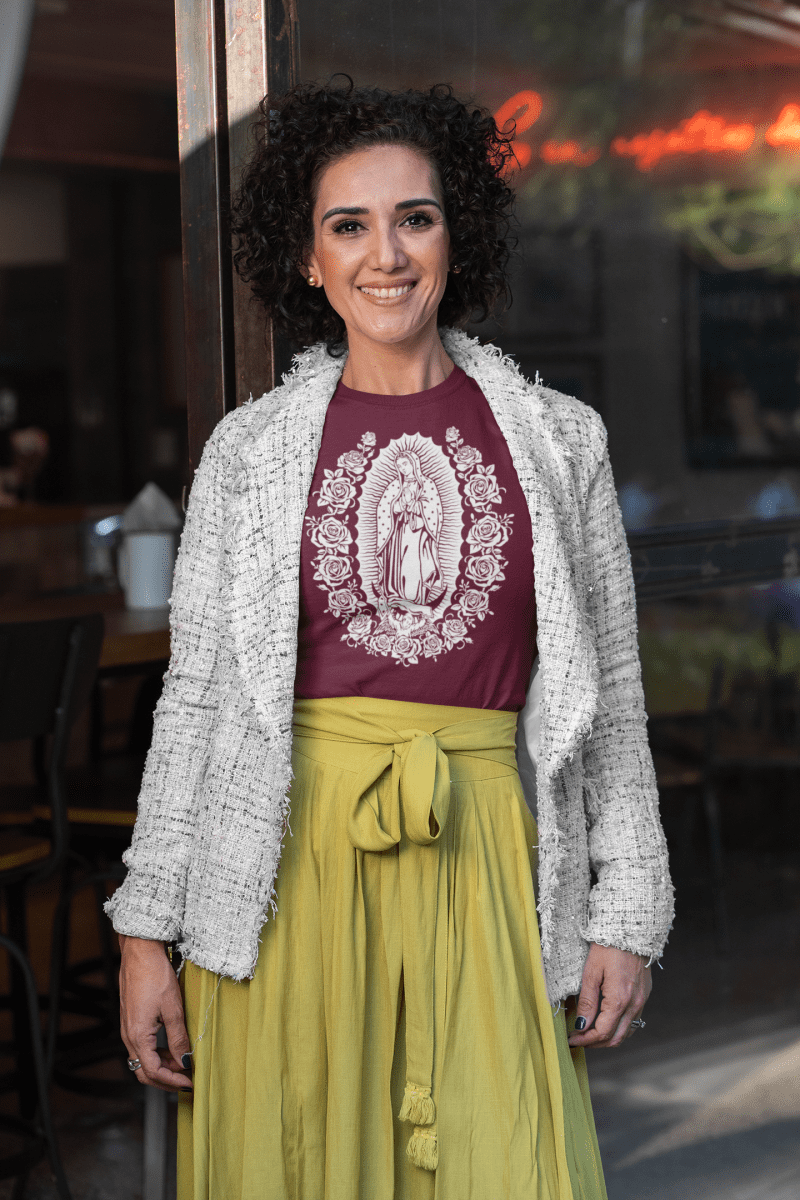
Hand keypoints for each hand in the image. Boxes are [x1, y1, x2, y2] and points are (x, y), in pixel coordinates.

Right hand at [119, 935, 192, 1091]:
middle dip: (165, 1080)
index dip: (172, 1081)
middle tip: (185, 1082)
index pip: (153, 1072)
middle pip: (143, 1071)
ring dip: (161, 1066)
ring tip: (182, 1065)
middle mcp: (128, 1035)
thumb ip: (179, 1038)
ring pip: (142, 1059)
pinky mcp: (131, 1019)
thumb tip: (184, 1061)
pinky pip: (142, 1045)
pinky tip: (172, 1047)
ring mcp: (128, 1027)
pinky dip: (156, 1053)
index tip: (189, 1083)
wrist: (140, 951)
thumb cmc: (155, 975)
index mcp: (138, 1036)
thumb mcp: (173, 1008)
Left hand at [566, 943, 650, 1049]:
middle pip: (616, 1039)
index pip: (602, 1033)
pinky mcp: (645, 995)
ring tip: (590, 1034)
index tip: (571, 1040)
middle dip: (595, 1044)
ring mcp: (642, 1001)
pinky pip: (634, 1021)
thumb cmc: (608, 947)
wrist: (631, 930)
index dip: (584, 1040)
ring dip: (608, 1038)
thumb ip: (587, 1001)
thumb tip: (580, 1026)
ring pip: (627, 1032)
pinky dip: (620, 1028)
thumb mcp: (591, 972)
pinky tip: (607, 1022)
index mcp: (619, 1000)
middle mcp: (634, 1004)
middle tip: (578, 1040)